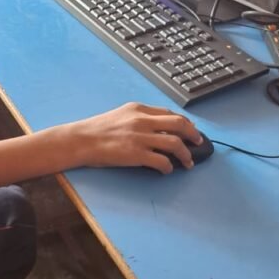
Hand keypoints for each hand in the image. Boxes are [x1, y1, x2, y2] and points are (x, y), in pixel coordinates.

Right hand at [66, 102, 202, 174]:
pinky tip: (167, 170)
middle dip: (193, 135)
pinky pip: (162, 161)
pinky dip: (169, 167)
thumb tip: (157, 128)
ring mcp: (140, 138)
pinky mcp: (136, 154)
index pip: (169, 113)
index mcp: (138, 109)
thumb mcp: (120, 115)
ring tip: (188, 162)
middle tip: (198, 143)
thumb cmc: (96, 129)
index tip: (190, 130)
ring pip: (175, 144)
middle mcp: (143, 120)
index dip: (184, 123)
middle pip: (179, 125)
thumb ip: (138, 118)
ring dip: (186, 155)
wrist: (80, 140)